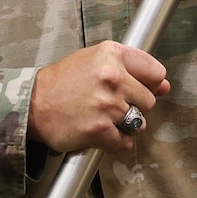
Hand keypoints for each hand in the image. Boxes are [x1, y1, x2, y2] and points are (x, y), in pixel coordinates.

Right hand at [28, 41, 169, 152]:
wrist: (32, 104)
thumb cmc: (63, 82)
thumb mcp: (96, 60)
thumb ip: (132, 69)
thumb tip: (164, 86)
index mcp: (113, 54)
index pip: (155, 72)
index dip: (150, 84)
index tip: (141, 89)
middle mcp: (112, 77)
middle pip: (149, 100)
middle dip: (135, 106)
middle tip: (112, 105)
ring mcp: (107, 104)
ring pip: (138, 122)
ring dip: (125, 125)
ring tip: (104, 117)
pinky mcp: (99, 129)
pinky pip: (124, 142)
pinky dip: (117, 142)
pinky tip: (102, 132)